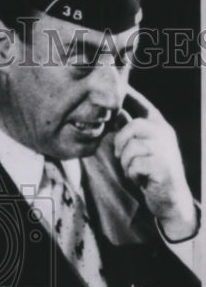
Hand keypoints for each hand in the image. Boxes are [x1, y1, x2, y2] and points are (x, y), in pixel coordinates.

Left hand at [113, 88, 197, 240]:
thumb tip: (115, 112)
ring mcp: (165, 150)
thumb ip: (131, 130)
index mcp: (159, 126)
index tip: (115, 89)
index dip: (128, 95)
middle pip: (134, 126)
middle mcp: (165, 134)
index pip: (142, 104)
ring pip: (132, 147)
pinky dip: (132, 174)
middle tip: (120, 156)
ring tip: (134, 170)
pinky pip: (135, 164)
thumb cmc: (152, 170)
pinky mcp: (163, 167)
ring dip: (126, 163)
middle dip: (120, 142)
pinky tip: (141, 178)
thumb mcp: (142, 146)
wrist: (170, 198)